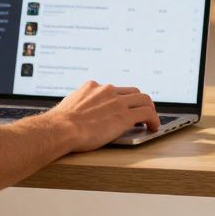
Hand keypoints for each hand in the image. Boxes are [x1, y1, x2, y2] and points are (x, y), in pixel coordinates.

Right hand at [45, 81, 159, 151]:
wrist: (62, 128)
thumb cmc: (61, 124)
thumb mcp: (69, 106)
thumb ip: (80, 106)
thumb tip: (80, 114)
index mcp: (92, 87)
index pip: (114, 89)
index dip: (123, 99)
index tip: (124, 107)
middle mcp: (107, 90)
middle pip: (133, 91)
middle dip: (139, 102)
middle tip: (142, 113)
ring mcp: (117, 102)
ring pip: (143, 99)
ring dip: (149, 110)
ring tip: (151, 121)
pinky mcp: (125, 115)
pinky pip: (147, 113)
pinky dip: (154, 119)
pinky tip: (153, 127)